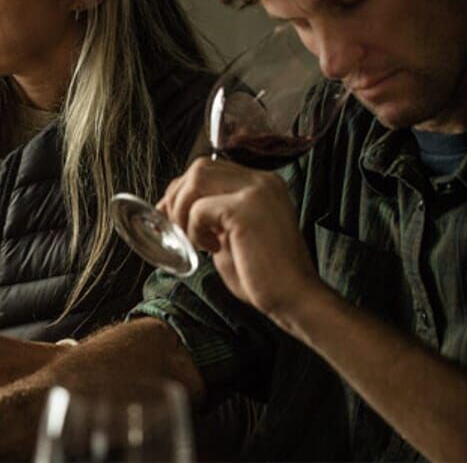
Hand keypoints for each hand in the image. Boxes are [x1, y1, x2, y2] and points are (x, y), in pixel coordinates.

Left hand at [156, 157, 325, 319]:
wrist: (295, 298)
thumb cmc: (264, 276)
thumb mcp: (232, 236)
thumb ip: (212, 218)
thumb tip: (175, 211)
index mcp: (261, 184)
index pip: (209, 169)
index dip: (182, 191)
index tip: (170, 216)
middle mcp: (262, 180)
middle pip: (199, 168)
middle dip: (177, 196)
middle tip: (175, 228)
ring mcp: (256, 191)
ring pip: (196, 179)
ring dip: (182, 211)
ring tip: (195, 240)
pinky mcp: (246, 209)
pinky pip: (199, 208)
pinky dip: (195, 230)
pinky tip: (211, 249)